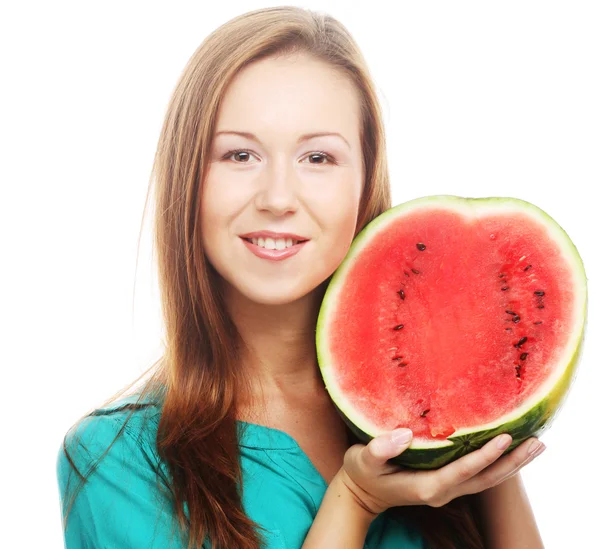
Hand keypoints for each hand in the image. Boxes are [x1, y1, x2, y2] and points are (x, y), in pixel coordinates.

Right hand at [340, 429, 544, 514]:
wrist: (361, 493)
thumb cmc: (362, 472)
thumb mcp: (364, 459)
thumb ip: (381, 448)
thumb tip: (406, 433)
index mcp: (427, 486)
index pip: (464, 471)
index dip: (486, 455)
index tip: (506, 437)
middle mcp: (442, 492)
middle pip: (486, 480)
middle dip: (513, 462)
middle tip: (538, 442)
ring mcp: (446, 491)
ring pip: (487, 481)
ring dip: (512, 465)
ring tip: (535, 445)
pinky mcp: (446, 484)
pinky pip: (478, 476)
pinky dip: (498, 464)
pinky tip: (508, 450)